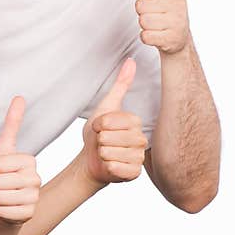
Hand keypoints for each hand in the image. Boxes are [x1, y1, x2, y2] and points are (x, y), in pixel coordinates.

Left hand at [0, 97, 39, 224]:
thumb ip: (12, 124)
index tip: (0, 171)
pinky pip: (2, 211)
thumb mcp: (2, 149)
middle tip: (0, 185)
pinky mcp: (28, 214)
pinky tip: (6, 208)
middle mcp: (36, 179)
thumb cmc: (2, 174)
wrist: (4, 202)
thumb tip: (20, 96)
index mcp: (30, 161)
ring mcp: (35, 198)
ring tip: (2, 195)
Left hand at [81, 59, 146, 184]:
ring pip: (109, 152)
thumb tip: (131, 60)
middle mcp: (142, 139)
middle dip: (99, 140)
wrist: (92, 160)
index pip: (109, 121)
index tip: (100, 127)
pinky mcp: (135, 174)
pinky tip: (109, 165)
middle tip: (103, 142)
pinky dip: (106, 166)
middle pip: (108, 137)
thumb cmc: (98, 133)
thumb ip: (120, 85)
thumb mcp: (106, 107)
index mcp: (135, 122)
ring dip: (101, 154)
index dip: (98, 125)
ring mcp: (139, 157)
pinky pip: (114, 167)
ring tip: (106, 153)